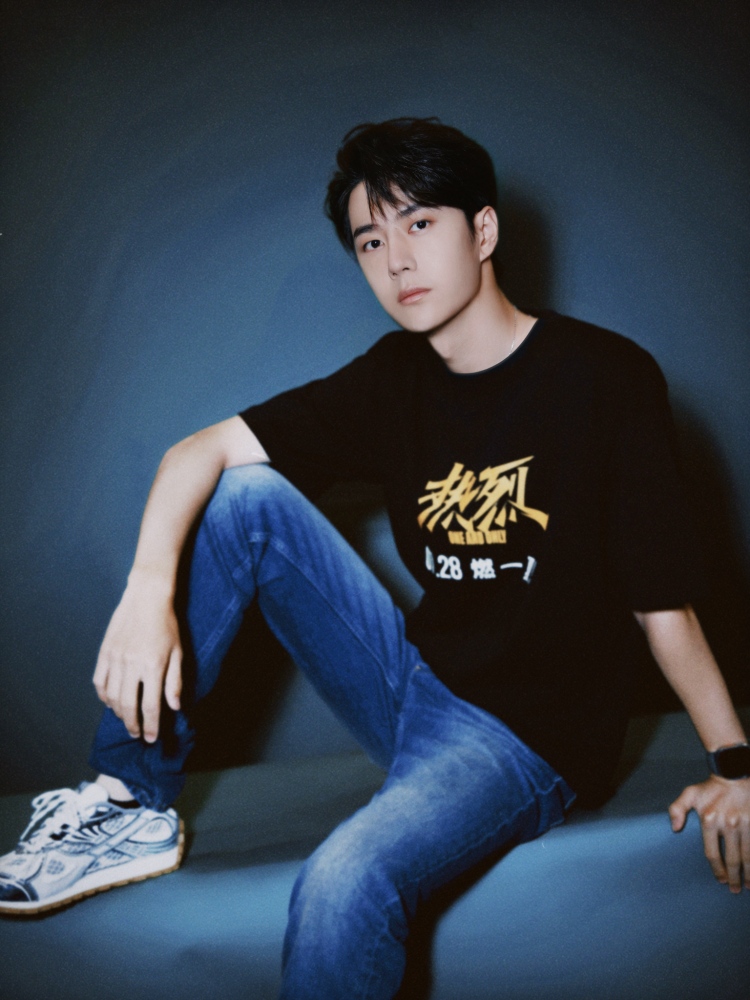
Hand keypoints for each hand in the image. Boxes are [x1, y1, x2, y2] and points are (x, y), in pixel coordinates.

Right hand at [92, 574, 181, 742]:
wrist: (146, 598)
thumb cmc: (167, 625)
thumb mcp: (178, 653)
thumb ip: (175, 682)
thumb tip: (174, 707)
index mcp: (153, 666)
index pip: (150, 705)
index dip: (151, 725)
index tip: (151, 738)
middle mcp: (132, 665)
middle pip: (129, 705)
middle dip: (133, 725)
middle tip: (137, 735)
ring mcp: (115, 659)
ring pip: (113, 696)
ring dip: (119, 713)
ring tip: (126, 720)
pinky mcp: (105, 652)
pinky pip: (100, 681)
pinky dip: (104, 696)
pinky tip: (110, 702)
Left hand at [669, 775, 749, 892]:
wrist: (735, 773)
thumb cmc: (711, 787)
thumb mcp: (690, 794)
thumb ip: (676, 809)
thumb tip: (674, 828)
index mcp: (709, 820)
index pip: (712, 853)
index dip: (716, 869)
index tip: (720, 879)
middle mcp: (727, 824)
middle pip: (732, 859)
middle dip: (734, 877)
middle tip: (734, 889)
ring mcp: (744, 823)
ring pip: (747, 856)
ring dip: (748, 874)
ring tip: (748, 886)